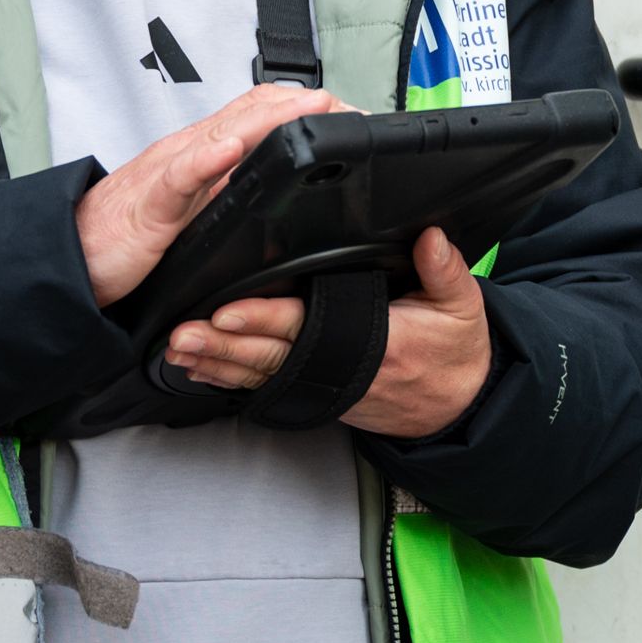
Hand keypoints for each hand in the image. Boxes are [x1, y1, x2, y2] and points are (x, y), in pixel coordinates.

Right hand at [72, 85, 345, 306]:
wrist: (70, 258)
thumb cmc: (125, 236)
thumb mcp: (194, 215)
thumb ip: (228, 194)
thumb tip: (279, 192)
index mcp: (202, 156)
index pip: (259, 116)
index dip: (304, 110)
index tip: (349, 116)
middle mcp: (188, 154)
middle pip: (252, 113)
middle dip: (304, 108)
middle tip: (351, 109)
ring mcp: (168, 174)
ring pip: (224, 133)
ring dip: (271, 119)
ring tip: (312, 108)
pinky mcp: (148, 206)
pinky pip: (179, 177)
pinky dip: (207, 159)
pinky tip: (231, 149)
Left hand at [166, 226, 493, 440]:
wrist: (456, 407)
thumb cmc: (455, 354)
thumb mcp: (464, 308)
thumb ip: (445, 270)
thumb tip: (429, 235)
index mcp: (374, 342)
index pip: (309, 325)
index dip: (265, 317)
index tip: (229, 310)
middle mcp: (340, 368)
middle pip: (270, 353)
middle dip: (223, 344)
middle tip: (184, 332)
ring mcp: (324, 384)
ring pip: (259, 373)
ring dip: (216, 363)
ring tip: (178, 349)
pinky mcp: (315, 392)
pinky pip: (264, 385)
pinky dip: (229, 378)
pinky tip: (199, 368)